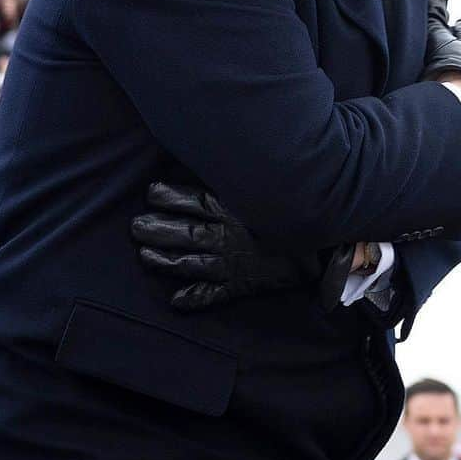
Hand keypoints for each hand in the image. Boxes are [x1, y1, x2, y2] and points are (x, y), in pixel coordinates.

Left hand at [131, 181, 315, 310]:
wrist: (324, 246)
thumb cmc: (291, 210)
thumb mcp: (262, 189)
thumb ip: (236, 180)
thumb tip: (214, 159)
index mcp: (232, 210)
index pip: (193, 201)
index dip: (168, 197)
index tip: (151, 192)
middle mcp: (227, 237)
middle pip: (184, 232)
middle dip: (156, 229)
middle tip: (135, 227)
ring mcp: (232, 263)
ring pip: (191, 262)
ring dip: (165, 260)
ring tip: (144, 256)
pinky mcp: (241, 284)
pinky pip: (215, 294)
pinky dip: (195, 298)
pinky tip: (175, 301)